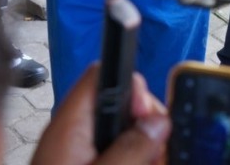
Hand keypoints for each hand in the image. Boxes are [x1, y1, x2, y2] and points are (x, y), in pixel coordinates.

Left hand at [31, 63, 169, 164]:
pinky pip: (115, 144)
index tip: (145, 115)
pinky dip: (133, 154)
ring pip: (123, 126)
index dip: (132, 87)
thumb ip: (130, 149)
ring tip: (151, 161)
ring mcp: (78, 145)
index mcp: (71, 122)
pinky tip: (142, 163)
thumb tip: (158, 121)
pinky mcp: (83, 158)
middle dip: (146, 122)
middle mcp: (74, 128)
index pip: (102, 74)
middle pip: (121, 101)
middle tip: (154, 152)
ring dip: (144, 143)